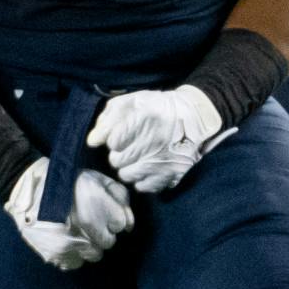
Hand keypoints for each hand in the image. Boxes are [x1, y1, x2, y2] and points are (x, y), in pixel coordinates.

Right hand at [5, 157, 133, 268]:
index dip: (112, 218)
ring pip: (94, 255)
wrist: (30, 188)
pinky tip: (66, 240)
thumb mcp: (97, 178)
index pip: (121, 224)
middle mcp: (88, 227)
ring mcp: (73, 243)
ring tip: (76, 232)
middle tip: (88, 222)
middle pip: (109, 242)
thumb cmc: (67, 182)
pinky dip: (73, 255)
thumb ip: (119, 197)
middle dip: (102, 233)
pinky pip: (76, 263)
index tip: (102, 213)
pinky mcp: (57, 254)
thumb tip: (130, 224)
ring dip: (89, 246)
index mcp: (99, 206)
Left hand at [88, 85, 226, 193]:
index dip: (115, 138)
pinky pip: (142, 187)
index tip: (125, 134)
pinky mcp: (171, 176)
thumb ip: (109, 119)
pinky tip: (150, 166)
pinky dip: (143, 178)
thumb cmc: (159, 107)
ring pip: (126, 175)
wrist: (196, 118)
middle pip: (116, 160)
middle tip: (133, 145)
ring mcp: (162, 162)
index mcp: (144, 119)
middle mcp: (153, 142)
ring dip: (129, 167)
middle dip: (120, 153)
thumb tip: (92, 142)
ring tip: (140, 156)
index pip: (112, 142)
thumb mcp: (133, 101)